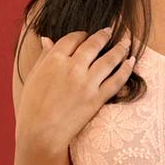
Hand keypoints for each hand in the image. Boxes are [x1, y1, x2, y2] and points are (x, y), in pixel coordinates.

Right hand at [16, 24, 135, 150]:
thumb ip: (44, 56)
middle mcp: (72, 67)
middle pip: (94, 44)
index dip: (82, 34)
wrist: (41, 134)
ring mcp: (86, 83)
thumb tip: (47, 39)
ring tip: (127, 41)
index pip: (73, 38)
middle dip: (104, 35)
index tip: (86, 35)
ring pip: (109, 59)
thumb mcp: (34, 77)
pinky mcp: (97, 98)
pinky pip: (117, 80)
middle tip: (111, 31)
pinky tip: (131, 61)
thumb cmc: (32, 107)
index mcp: (54, 59)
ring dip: (121, 47)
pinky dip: (126, 69)